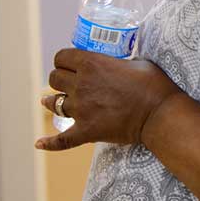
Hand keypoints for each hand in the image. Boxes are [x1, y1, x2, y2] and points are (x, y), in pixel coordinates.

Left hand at [36, 49, 181, 150]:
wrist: (160, 114)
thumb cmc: (154, 84)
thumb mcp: (137, 62)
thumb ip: (118, 63)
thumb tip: (116, 65)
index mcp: (92, 63)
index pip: (61, 57)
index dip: (64, 60)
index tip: (69, 64)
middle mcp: (81, 84)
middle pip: (54, 78)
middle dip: (60, 79)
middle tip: (67, 82)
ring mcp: (81, 109)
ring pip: (54, 103)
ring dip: (53, 101)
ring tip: (52, 102)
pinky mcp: (86, 131)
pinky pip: (62, 140)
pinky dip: (49, 143)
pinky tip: (39, 143)